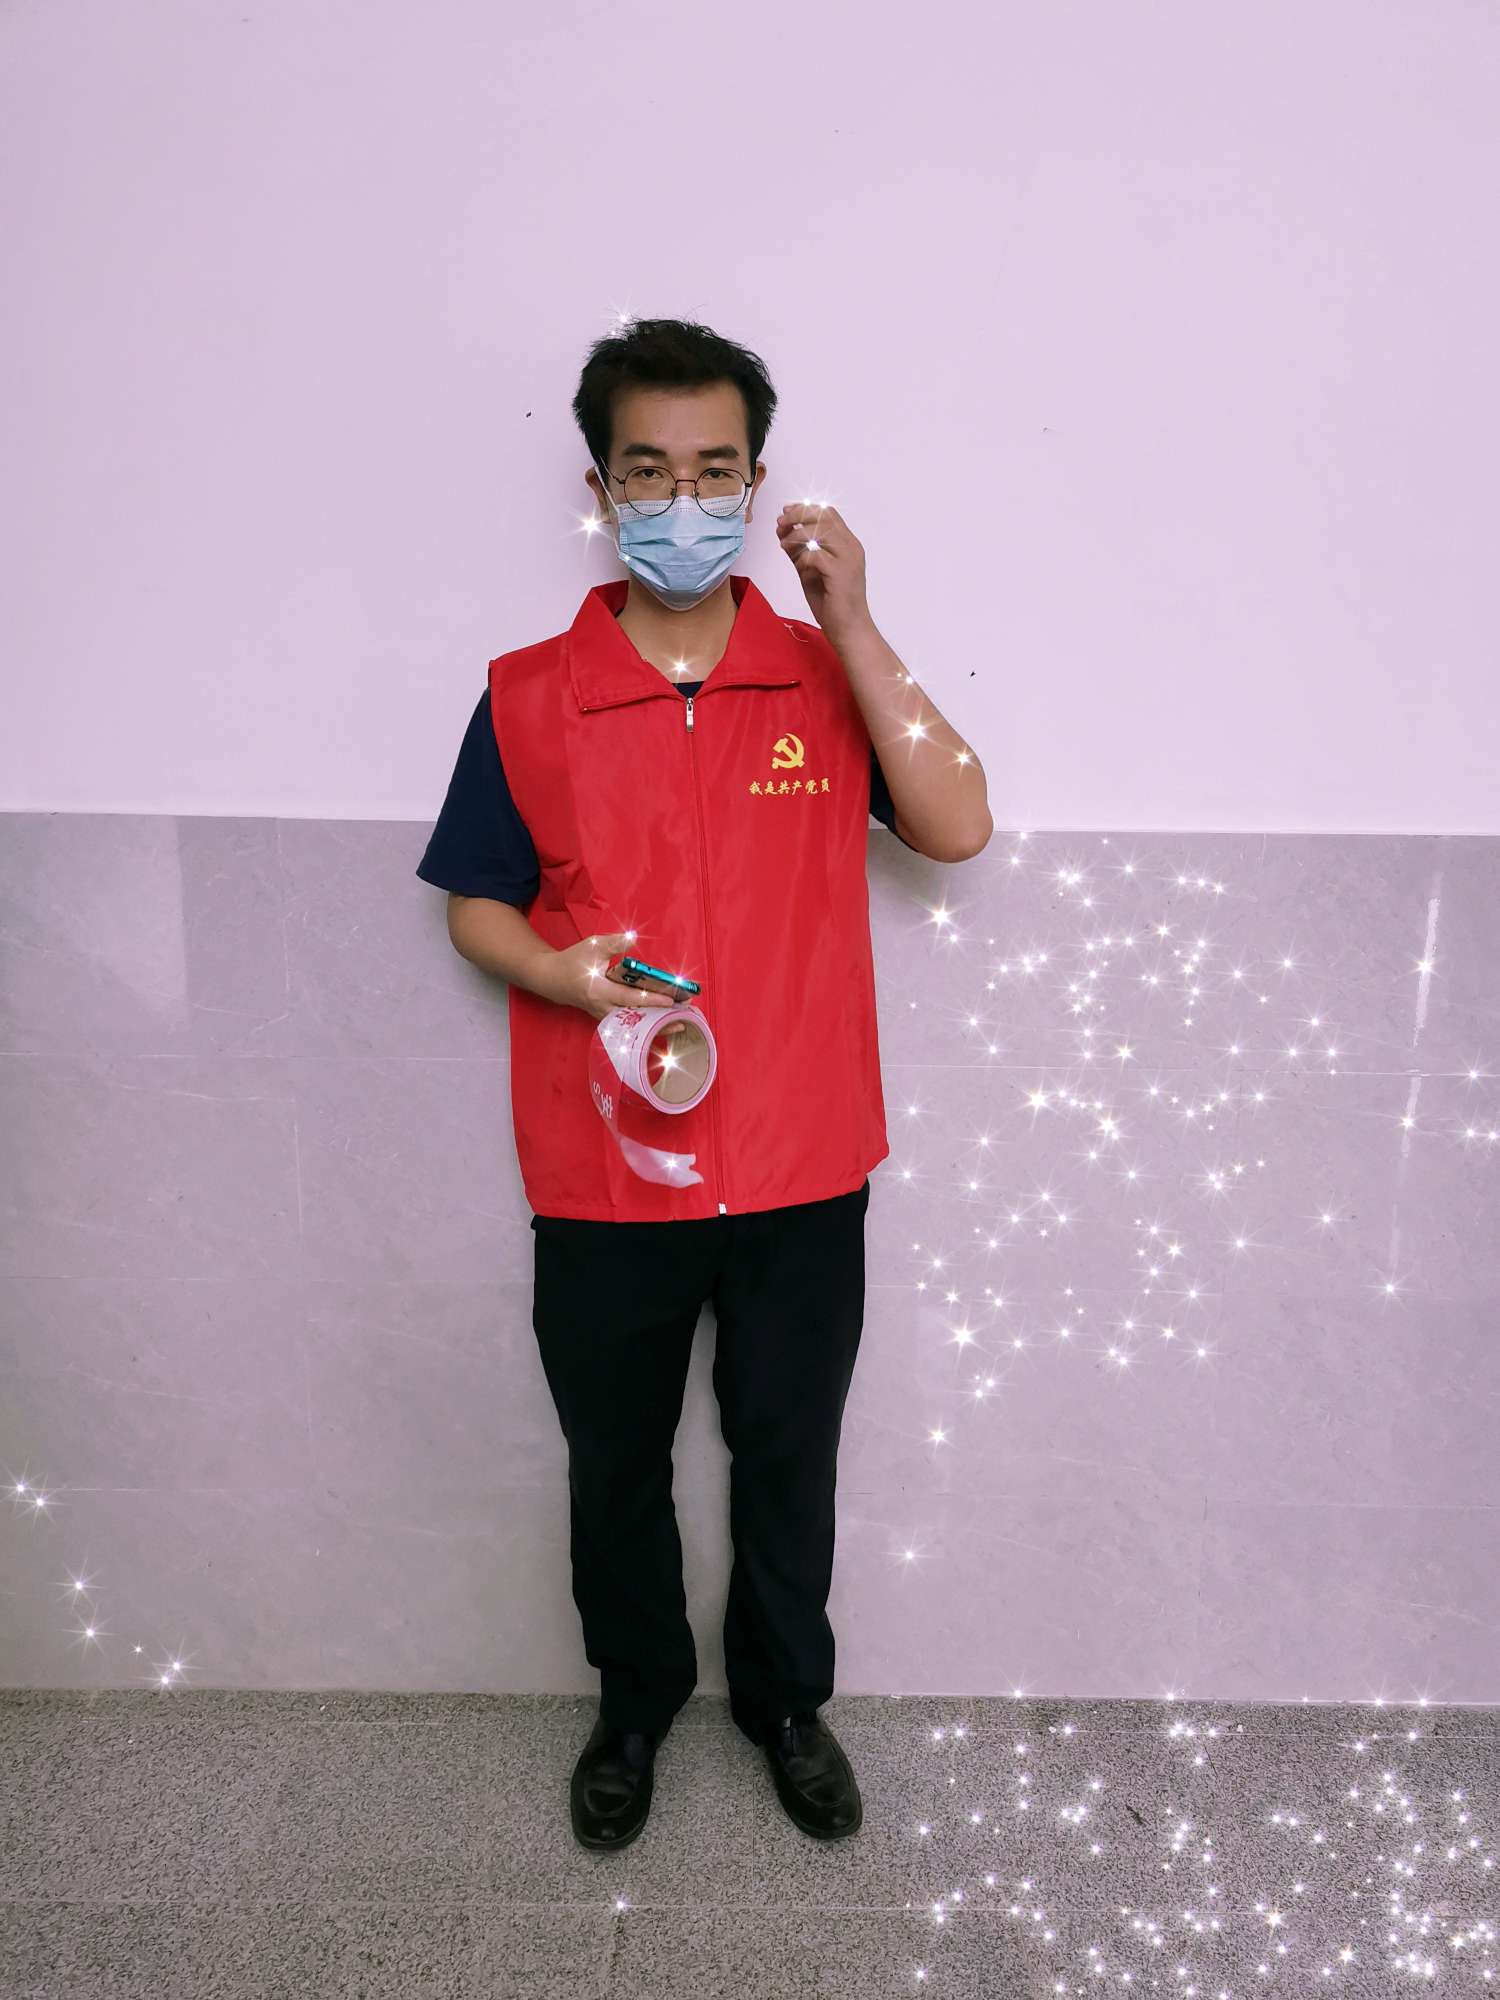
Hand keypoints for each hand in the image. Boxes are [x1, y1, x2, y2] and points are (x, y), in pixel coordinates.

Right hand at [539, 931, 676, 1020]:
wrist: (552, 979)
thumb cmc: (573, 961)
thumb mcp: (593, 946)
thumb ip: (615, 943)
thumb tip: (634, 939)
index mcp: (598, 991)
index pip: (629, 998)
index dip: (651, 1000)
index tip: (671, 1001)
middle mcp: (602, 1009)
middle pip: (636, 1020)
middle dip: (660, 1020)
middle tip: (684, 1016)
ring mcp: (604, 1017)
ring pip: (633, 1026)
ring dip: (656, 1025)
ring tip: (679, 1022)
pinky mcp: (606, 1019)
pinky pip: (629, 1025)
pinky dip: (646, 1024)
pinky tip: (664, 1022)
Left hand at [776, 500, 871, 641]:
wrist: (849, 629)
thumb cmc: (833, 603)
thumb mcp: (810, 572)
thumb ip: (800, 552)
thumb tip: (783, 534)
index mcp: (848, 544)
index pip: (828, 513)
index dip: (805, 508)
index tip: (786, 512)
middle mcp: (851, 547)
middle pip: (823, 515)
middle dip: (798, 515)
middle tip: (781, 522)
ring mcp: (848, 559)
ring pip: (819, 530)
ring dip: (796, 535)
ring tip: (784, 544)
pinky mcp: (839, 574)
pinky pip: (815, 555)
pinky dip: (802, 558)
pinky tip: (799, 567)